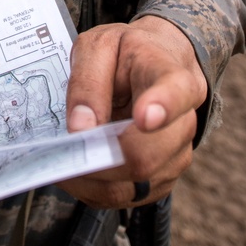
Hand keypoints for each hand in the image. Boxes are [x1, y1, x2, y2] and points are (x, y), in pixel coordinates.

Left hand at [60, 15, 207, 208]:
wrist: (158, 62)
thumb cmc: (127, 53)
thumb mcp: (98, 47)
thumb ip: (88, 82)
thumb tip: (80, 129)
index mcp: (171, 76)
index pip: (174, 92)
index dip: (162, 107)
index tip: (145, 118)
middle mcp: (184, 120)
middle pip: (145, 155)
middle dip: (98, 158)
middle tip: (61, 151)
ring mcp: (178, 154)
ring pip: (134, 184)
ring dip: (92, 178)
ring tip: (63, 158)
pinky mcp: (164, 178)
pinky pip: (127, 197)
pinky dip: (95, 189)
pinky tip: (79, 169)